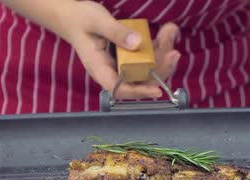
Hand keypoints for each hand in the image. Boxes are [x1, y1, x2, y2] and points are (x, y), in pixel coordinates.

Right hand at [61, 1, 180, 98]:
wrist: (75, 17)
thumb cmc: (81, 20)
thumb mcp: (97, 21)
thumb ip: (115, 32)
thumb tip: (137, 43)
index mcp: (99, 68)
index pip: (119, 88)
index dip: (138, 92)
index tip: (156, 90)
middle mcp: (113, 70)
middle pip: (140, 80)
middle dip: (160, 68)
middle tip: (174, 53)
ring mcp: (123, 64)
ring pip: (148, 68)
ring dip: (163, 53)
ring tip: (170, 32)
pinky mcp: (131, 56)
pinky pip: (149, 57)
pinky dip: (160, 46)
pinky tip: (167, 31)